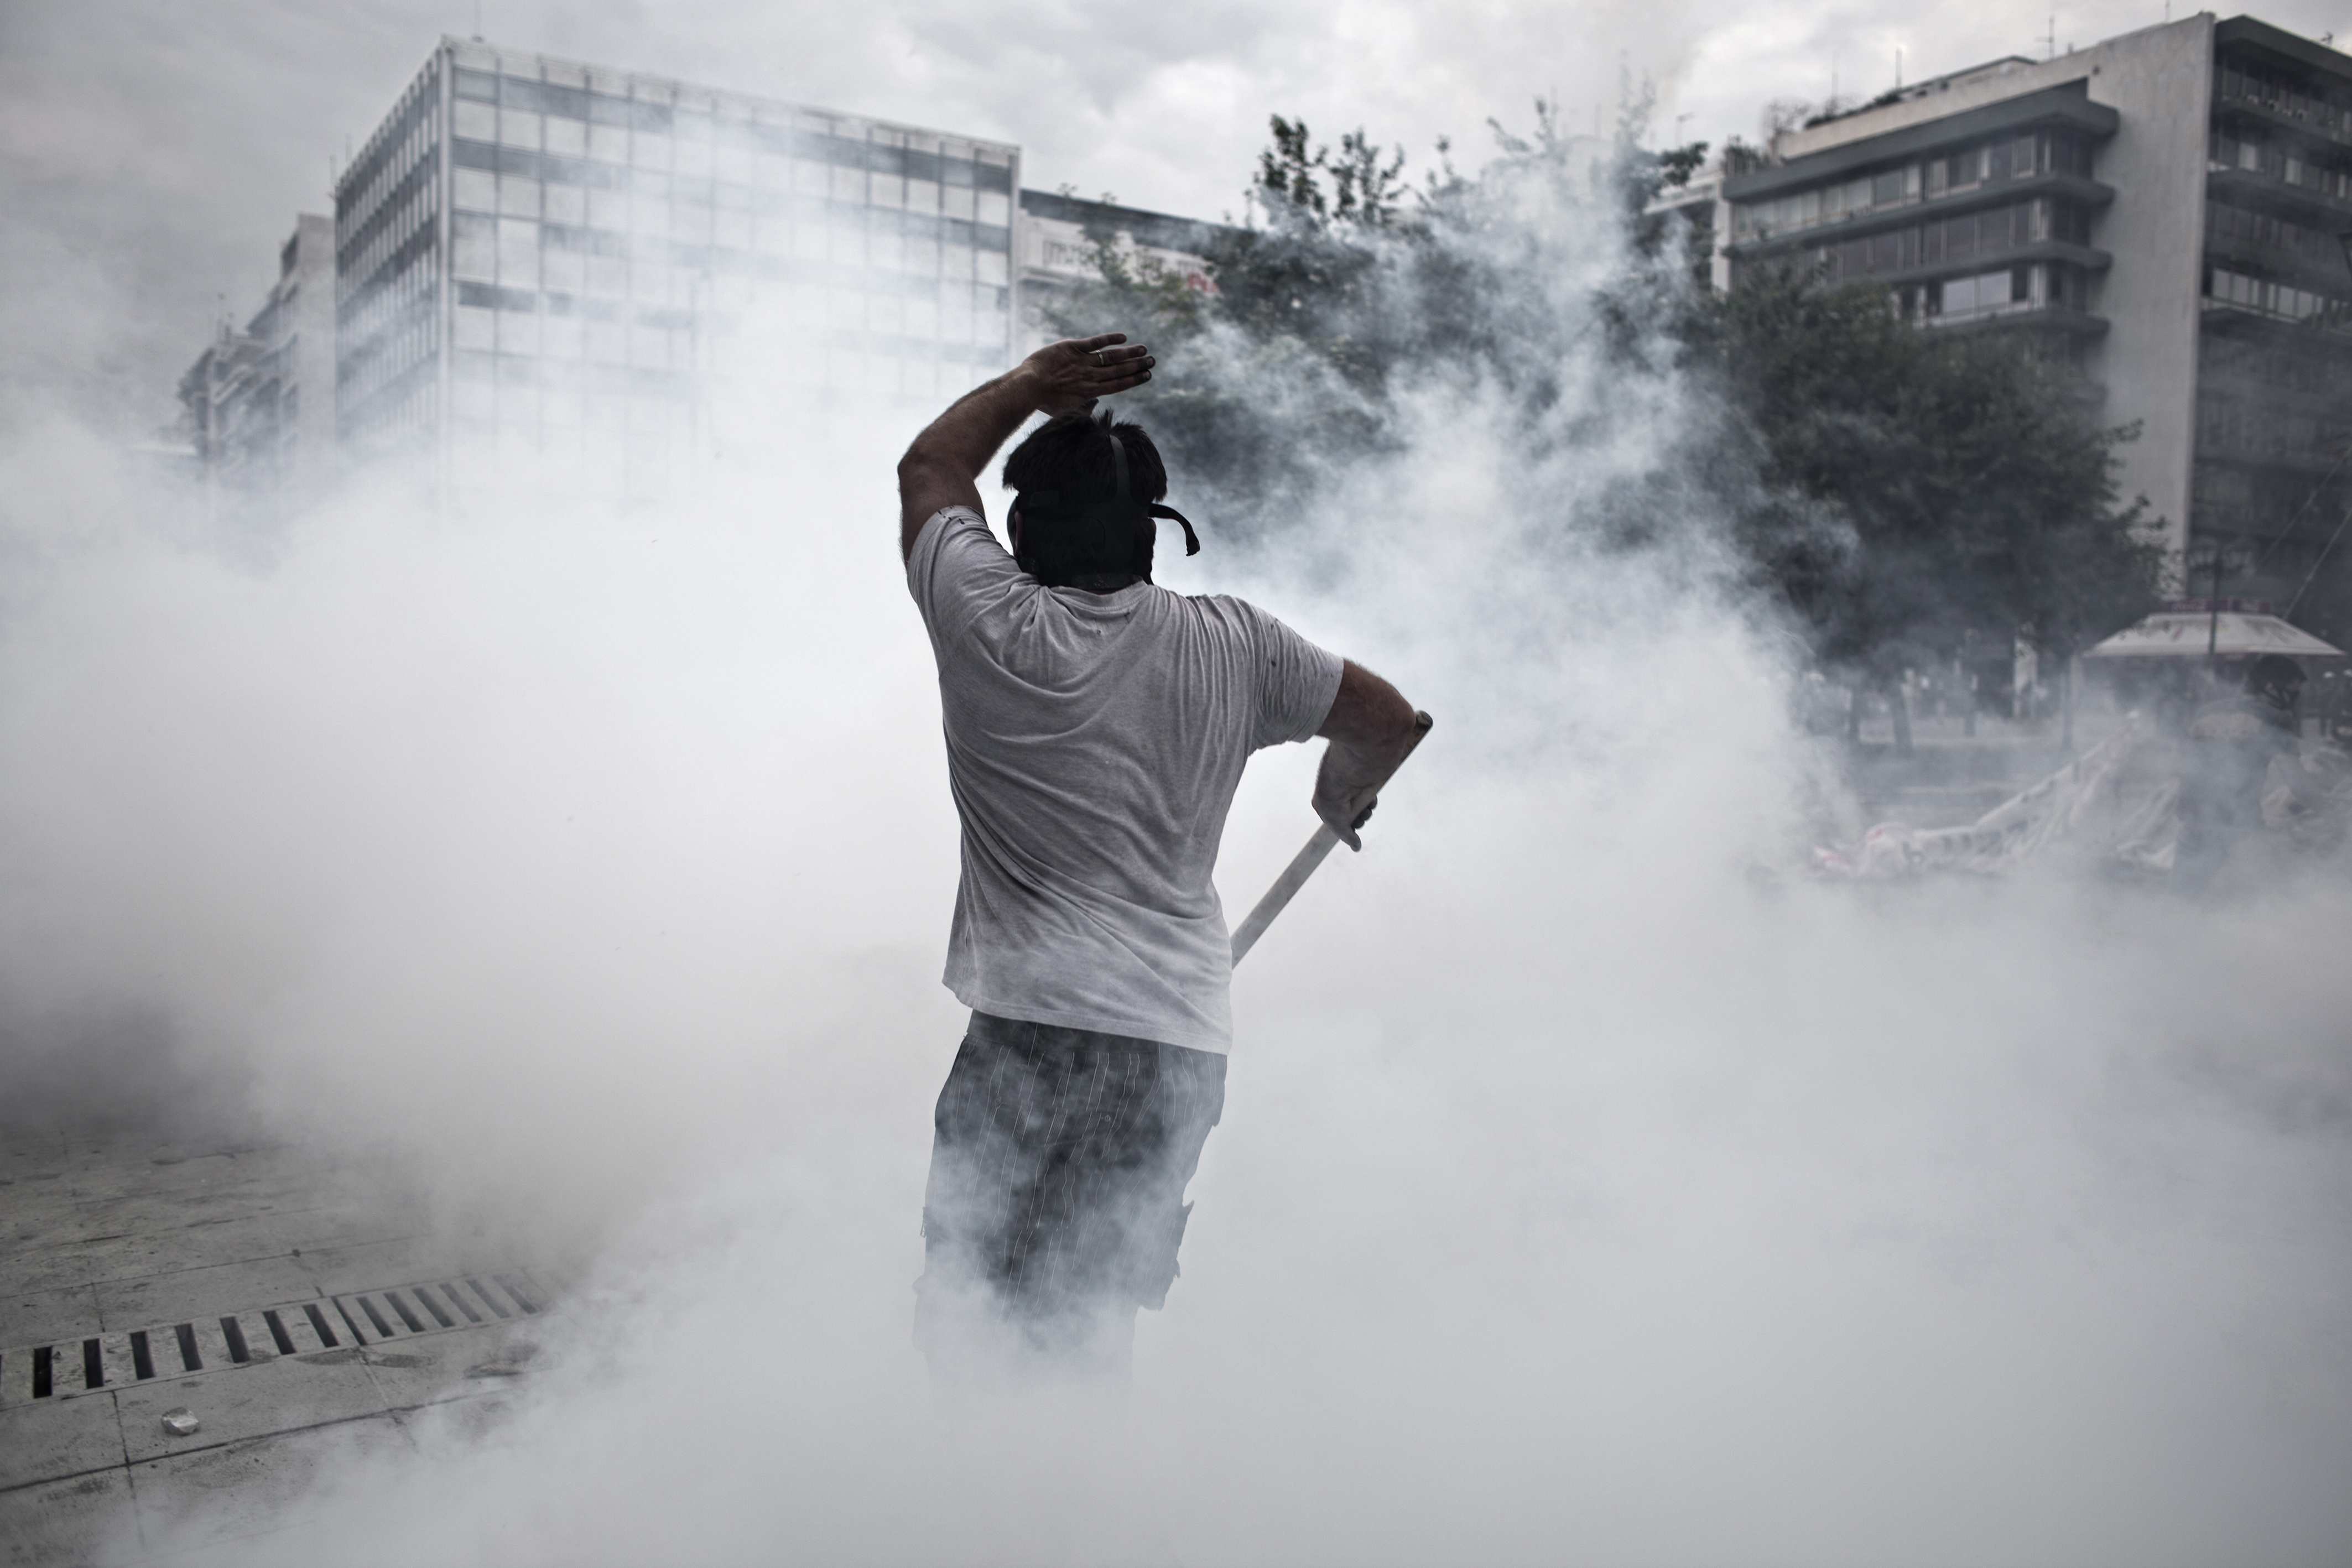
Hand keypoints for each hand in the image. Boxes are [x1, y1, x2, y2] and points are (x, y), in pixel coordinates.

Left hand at [1021, 333, 1154, 414]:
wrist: (1028, 386)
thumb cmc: (1044, 402)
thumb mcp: (1066, 412)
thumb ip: (1084, 409)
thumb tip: (1097, 402)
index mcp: (1090, 392)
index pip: (1118, 384)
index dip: (1134, 379)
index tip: (1147, 376)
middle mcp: (1090, 376)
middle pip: (1119, 370)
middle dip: (1137, 366)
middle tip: (1152, 361)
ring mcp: (1082, 361)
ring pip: (1111, 357)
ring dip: (1129, 353)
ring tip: (1143, 350)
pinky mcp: (1072, 348)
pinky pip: (1095, 342)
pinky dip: (1110, 339)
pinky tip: (1123, 337)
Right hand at [1311, 761, 1380, 852]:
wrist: (1345, 774)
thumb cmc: (1334, 798)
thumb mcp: (1337, 825)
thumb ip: (1347, 837)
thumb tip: (1356, 847)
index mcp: (1322, 805)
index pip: (1335, 823)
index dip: (1344, 829)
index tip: (1351, 834)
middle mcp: (1335, 797)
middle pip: (1350, 817)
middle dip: (1357, 821)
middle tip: (1358, 821)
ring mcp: (1348, 791)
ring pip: (1361, 810)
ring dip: (1365, 814)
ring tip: (1365, 811)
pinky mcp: (1361, 786)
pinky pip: (1368, 799)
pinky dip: (1370, 803)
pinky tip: (1369, 801)